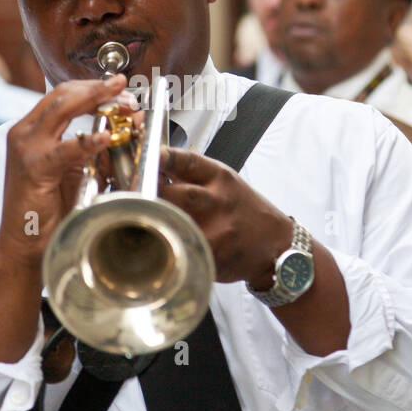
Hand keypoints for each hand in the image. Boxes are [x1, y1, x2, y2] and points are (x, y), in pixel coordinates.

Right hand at [0, 75, 135, 268]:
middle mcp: (25, 133)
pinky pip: (64, 149)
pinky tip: (106, 138)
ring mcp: (26, 148)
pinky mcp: (33, 168)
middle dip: (98, 88)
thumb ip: (94, 152)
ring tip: (120, 100)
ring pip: (62, 109)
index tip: (120, 89)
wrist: (23, 245)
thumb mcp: (75, 172)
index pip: (64, 95)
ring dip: (95, 101)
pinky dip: (87, 141)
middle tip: (124, 87)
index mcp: (33, 131)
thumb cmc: (47, 211)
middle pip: (64, 94)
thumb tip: (125, 132)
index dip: (93, 88)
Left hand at [157, 147, 293, 285]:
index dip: (164, 158)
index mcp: (219, 178)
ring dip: (156, 222)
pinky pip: (184, 247)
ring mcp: (217, 227)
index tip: (148, 158)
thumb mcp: (225, 183)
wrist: (275, 243)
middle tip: (135, 200)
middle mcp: (218, 199)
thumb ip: (192, 176)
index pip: (187, 161)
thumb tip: (152, 169)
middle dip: (150, 197)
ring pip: (175, 222)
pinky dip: (168, 245)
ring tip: (144, 222)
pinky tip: (161, 244)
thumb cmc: (245, 211)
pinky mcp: (215, 252)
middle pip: (175, 194)